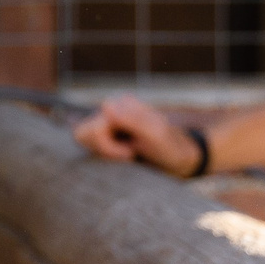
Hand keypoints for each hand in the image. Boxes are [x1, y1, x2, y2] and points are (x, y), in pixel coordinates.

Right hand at [73, 94, 200, 175]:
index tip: (130, 154)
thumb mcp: (155, 134)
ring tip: (130, 154)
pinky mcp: (108, 135)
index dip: (107, 146)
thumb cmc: (171, 147)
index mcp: (121, 105)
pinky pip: (92, 146)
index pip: (92, 129)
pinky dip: (107, 155)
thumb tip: (105, 105)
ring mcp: (109, 123)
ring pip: (84, 139)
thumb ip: (132, 119)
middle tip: (129, 154)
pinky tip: (127, 155)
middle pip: (83, 133)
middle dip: (103, 149)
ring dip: (105, 152)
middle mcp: (112, 111)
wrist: (182, 158)